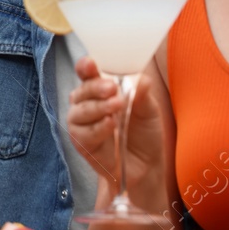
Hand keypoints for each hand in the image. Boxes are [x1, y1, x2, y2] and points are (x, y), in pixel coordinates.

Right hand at [66, 56, 164, 188]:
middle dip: (95, 87)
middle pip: (81, 90)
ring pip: (79, 112)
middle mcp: (86, 104)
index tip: (91, 64)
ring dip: (98, 107)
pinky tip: (111, 124)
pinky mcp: (83, 145)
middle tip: (112, 87)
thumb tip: (140, 78)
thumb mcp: (149, 109)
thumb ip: (142, 93)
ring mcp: (82, 125)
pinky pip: (84, 134)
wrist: (148, 165)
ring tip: (117, 105)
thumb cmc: (144, 133)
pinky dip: (97, 128)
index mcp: (99, 89)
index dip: (85, 67)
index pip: (86, 73)